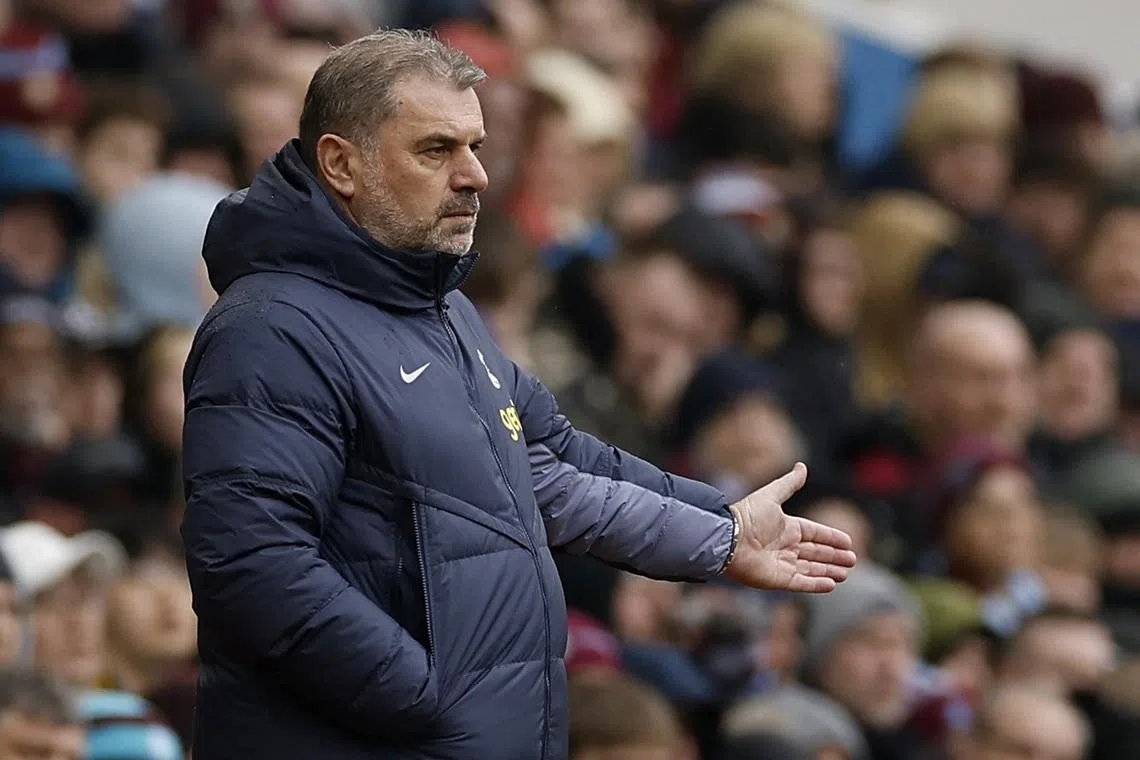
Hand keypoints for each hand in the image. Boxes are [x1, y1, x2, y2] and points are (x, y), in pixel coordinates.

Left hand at [723, 463, 856, 592]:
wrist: (728, 539)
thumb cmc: (748, 516)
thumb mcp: (772, 495)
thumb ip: (789, 483)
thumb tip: (802, 465)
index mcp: (786, 528)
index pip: (814, 533)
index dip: (831, 537)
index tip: (848, 542)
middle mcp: (785, 547)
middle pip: (815, 553)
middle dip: (834, 557)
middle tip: (853, 560)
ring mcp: (782, 564)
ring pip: (811, 569)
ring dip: (828, 571)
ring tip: (845, 574)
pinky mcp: (778, 580)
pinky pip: (801, 583)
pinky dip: (816, 585)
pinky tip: (831, 585)